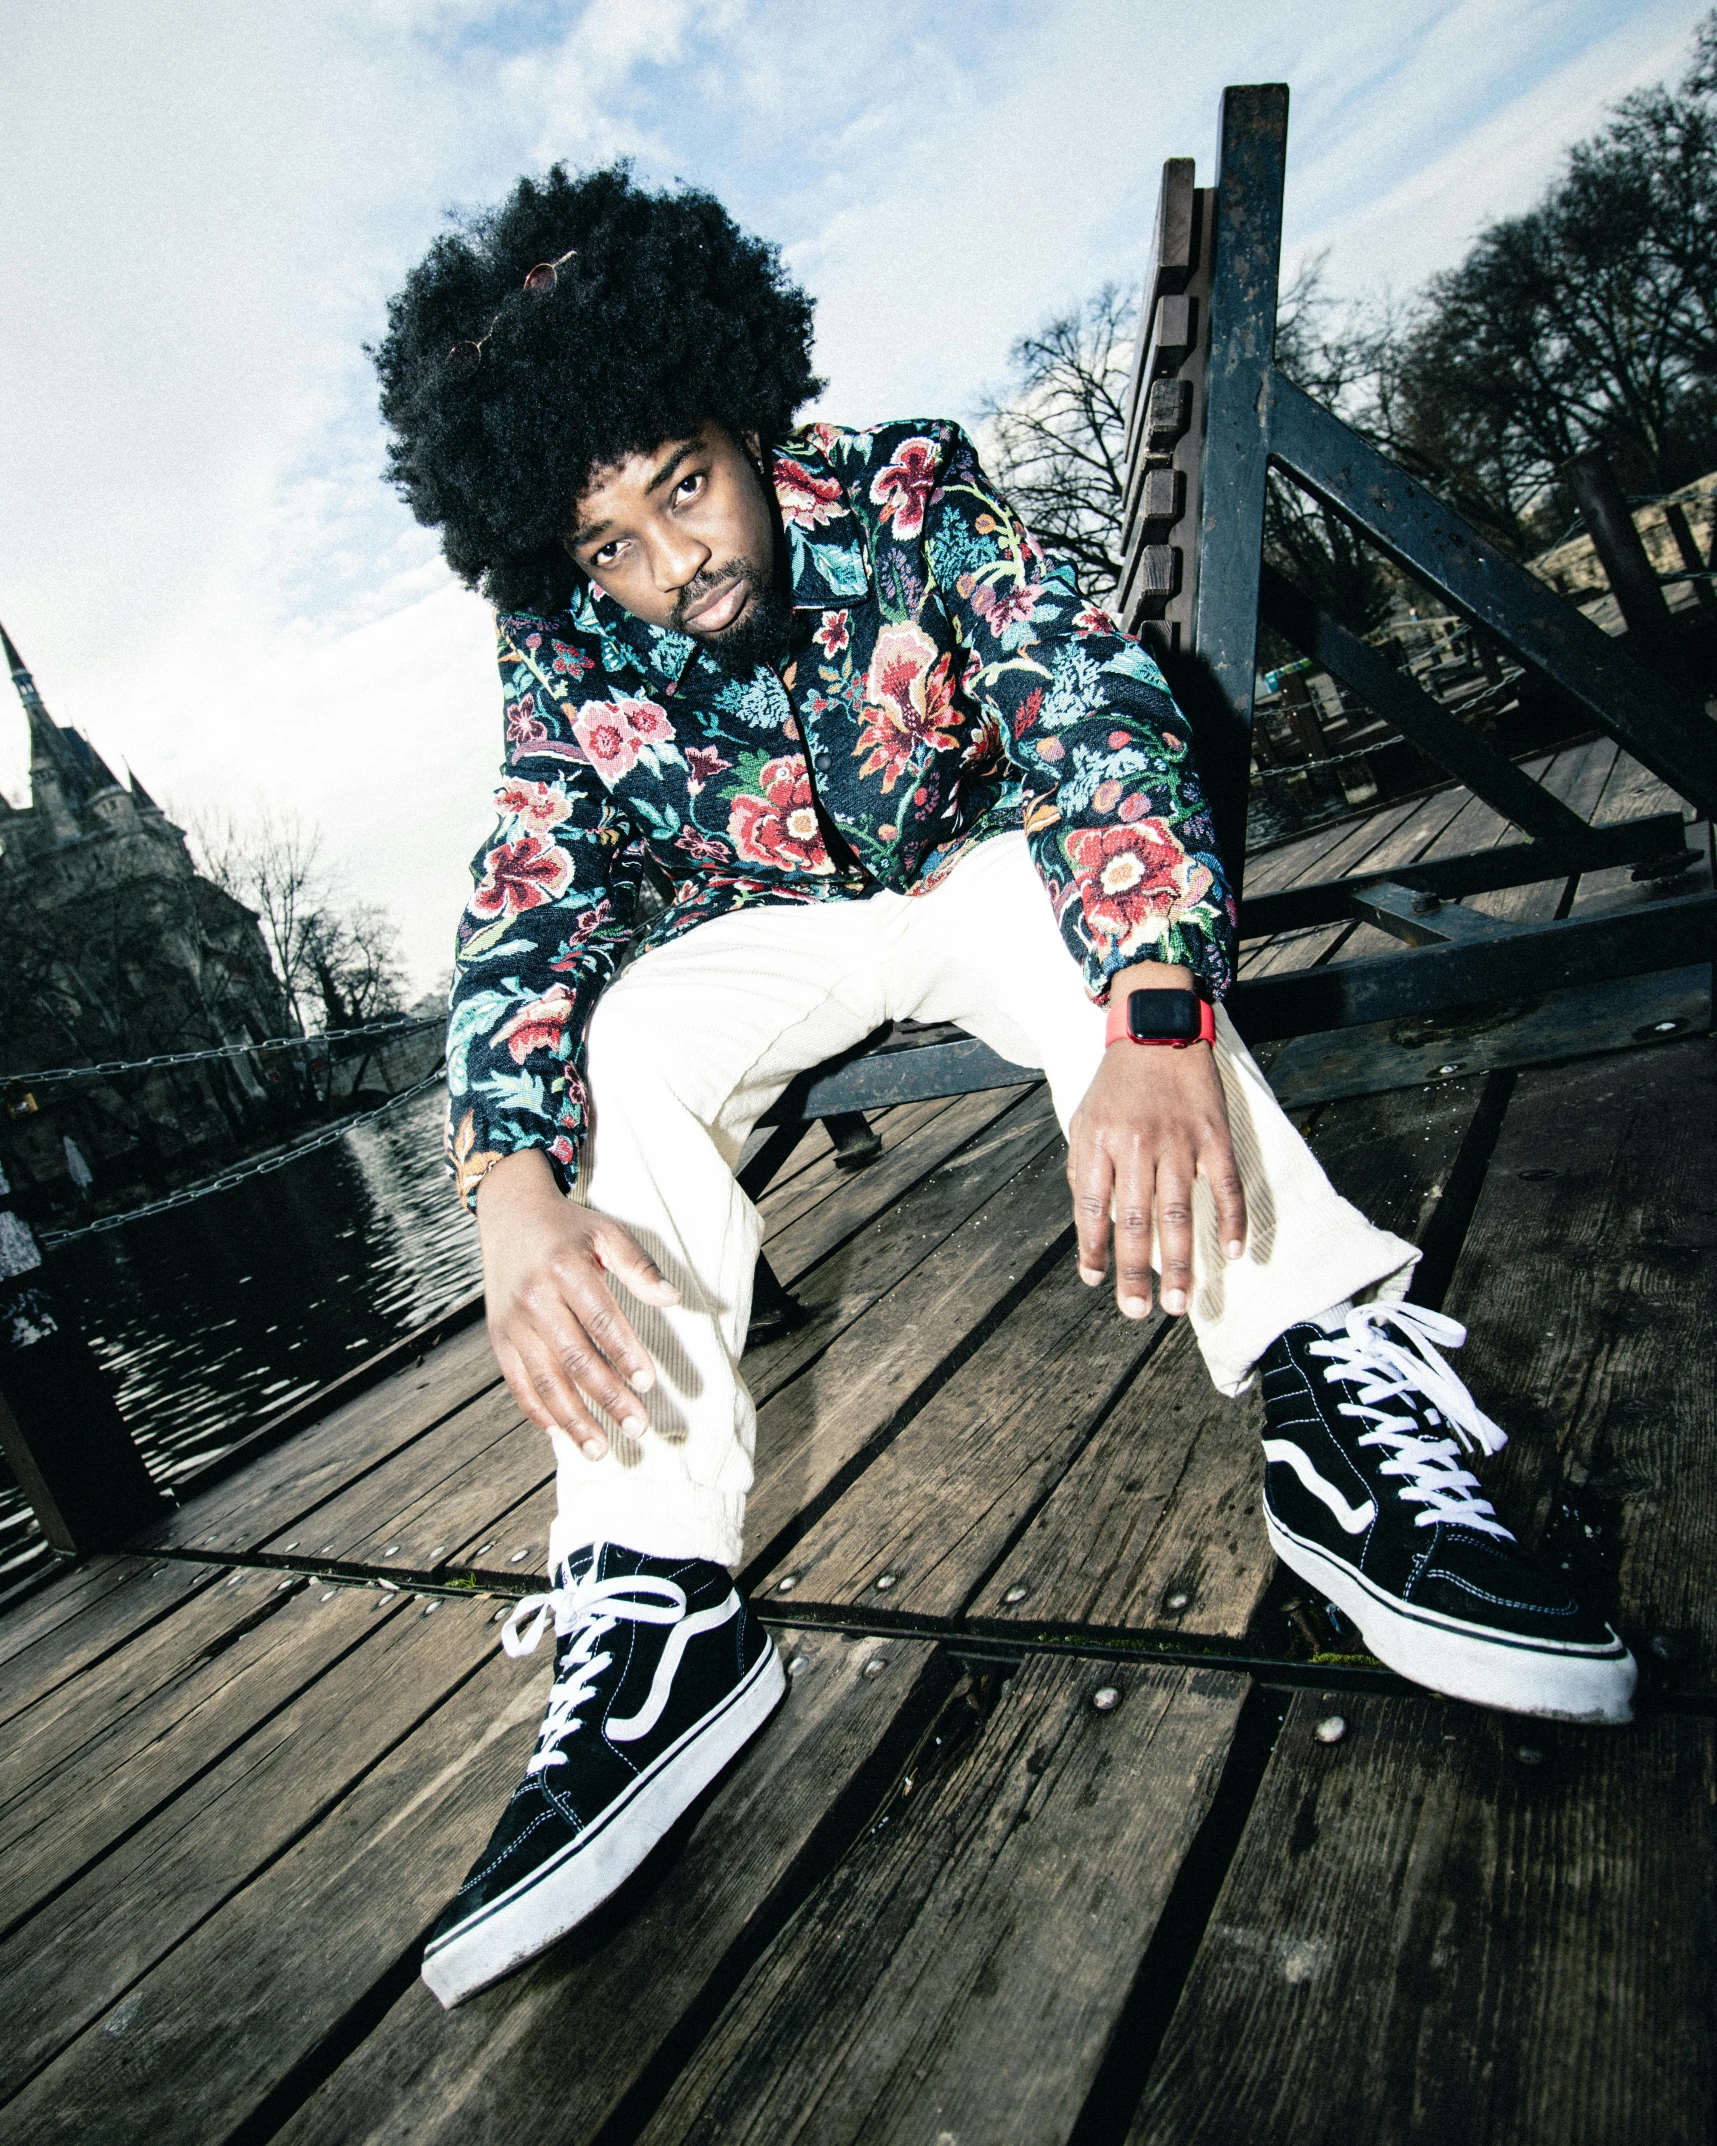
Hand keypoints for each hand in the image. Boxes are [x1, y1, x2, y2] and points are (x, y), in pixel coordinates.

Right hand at [476, 1148, 680, 1458]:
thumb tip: (672, 1299)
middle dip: (607, 1397)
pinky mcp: (499, 1338)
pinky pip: (518, 1382)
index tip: (648, 1383)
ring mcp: (512, 1322)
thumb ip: (639, 1266)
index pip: (600, 1319)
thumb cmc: (568, 1229)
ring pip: (544, 1379)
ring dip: (573, 1418)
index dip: (624, 1353)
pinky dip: (538, 1410)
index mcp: (564, 1269)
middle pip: (574, 1357)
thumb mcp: (607, 1232)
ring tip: (600, 1449)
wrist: (510, 1216)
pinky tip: (562, 1432)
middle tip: (637, 1427)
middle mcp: (534, 1298)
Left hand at [1067, 967, 1246, 1319]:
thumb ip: (1084, 1172)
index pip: (1092, 1209)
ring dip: (1180, 1261)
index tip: (1097, 1282)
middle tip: (1140, 1312)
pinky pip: (1224, 1185)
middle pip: (1136, 1220)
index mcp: (1099, 1143)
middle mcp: (1137, 1144)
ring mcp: (1179, 1141)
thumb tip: (1091, 1229)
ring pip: (1179, 1212)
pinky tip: (1233, 1253)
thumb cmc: (1115, 1086)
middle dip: (1136, 1272)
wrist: (1156, 1029)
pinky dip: (1232, 1220)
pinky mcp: (1214, 1134)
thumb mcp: (1083, 1122)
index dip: (1093, 1249)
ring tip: (1179, 1301)